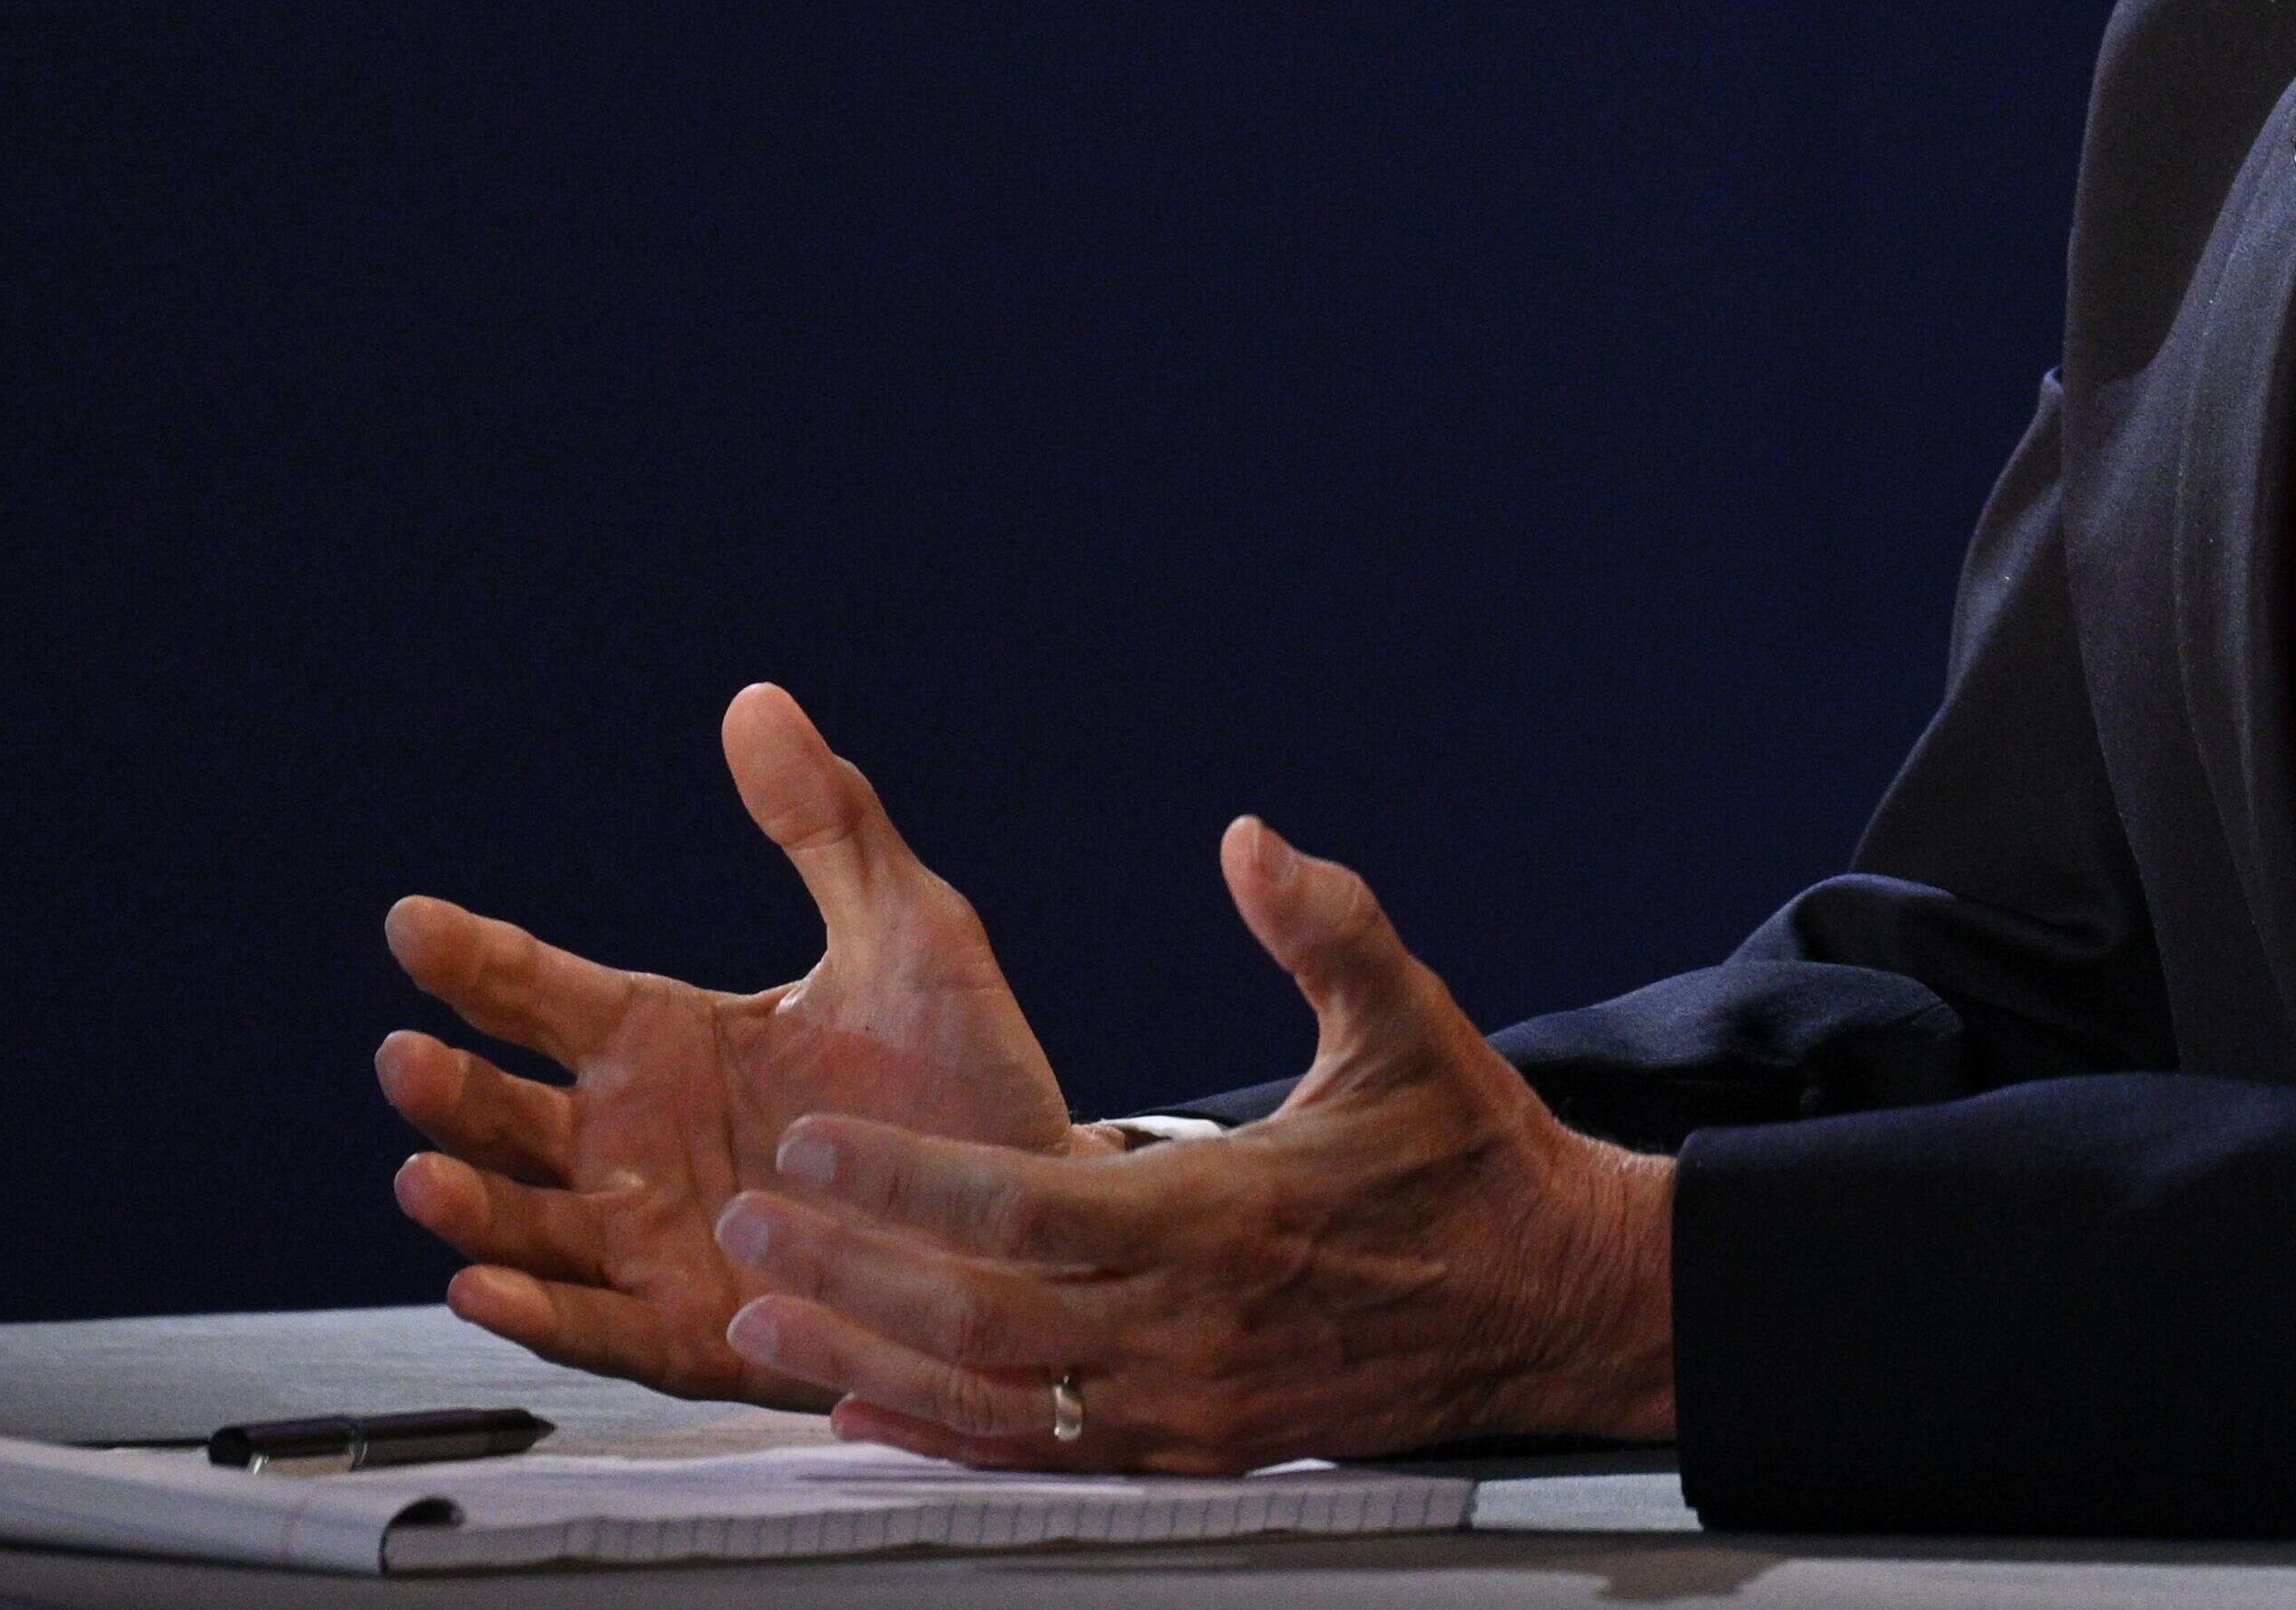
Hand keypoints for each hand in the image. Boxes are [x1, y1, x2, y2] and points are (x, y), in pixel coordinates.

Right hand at [379, 683, 1091, 1404]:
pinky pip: (590, 1324)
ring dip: (470, 1202)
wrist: (1038, 1213)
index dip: (474, 958)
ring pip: (526, 1222)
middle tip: (409, 1058)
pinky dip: (532, 1309)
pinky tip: (483, 1285)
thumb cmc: (965, 1075)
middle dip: (449, 1090)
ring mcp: (651, 1238)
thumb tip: (759, 701)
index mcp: (669, 1039)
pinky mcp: (686, 1330)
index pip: (542, 991)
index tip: (412, 923)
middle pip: (508, 1115)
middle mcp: (636, 1140)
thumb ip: (827, 824)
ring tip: (426, 1174)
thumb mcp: (908, 932)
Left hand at [708, 817, 1675, 1466]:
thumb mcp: (1412, 1019)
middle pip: (976, 1317)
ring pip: (992, 1401)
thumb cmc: (1475, 1156)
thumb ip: (1324, 925)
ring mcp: (1191, 1406)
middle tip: (738, 1233)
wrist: (1557, 1304)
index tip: (807, 1148)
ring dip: (863, 1365)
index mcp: (1225, 1217)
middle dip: (844, 1276)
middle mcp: (1192, 1327)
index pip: (1021, 1209)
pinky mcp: (1199, 1451)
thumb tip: (1248, 838)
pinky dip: (939, 1438)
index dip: (901, 1184)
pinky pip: (1041, 1456)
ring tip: (757, 1327)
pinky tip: (862, 1414)